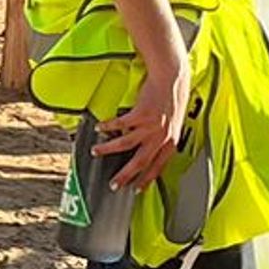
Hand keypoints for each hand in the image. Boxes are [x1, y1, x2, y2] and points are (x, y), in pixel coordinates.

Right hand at [103, 56, 191, 193]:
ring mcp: (150, 126)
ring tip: (96, 152)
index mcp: (171, 142)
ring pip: (125, 144)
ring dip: (108, 150)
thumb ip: (163, 138)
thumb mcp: (173, 124)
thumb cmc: (173, 98)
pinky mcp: (140, 114)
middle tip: (113, 184)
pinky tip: (100, 127)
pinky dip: (108, 126)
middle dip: (125, 175)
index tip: (136, 190)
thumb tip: (150, 149)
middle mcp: (161, 137)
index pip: (158, 167)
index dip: (146, 180)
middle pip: (140, 162)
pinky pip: (119, 124)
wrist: (172, 78)